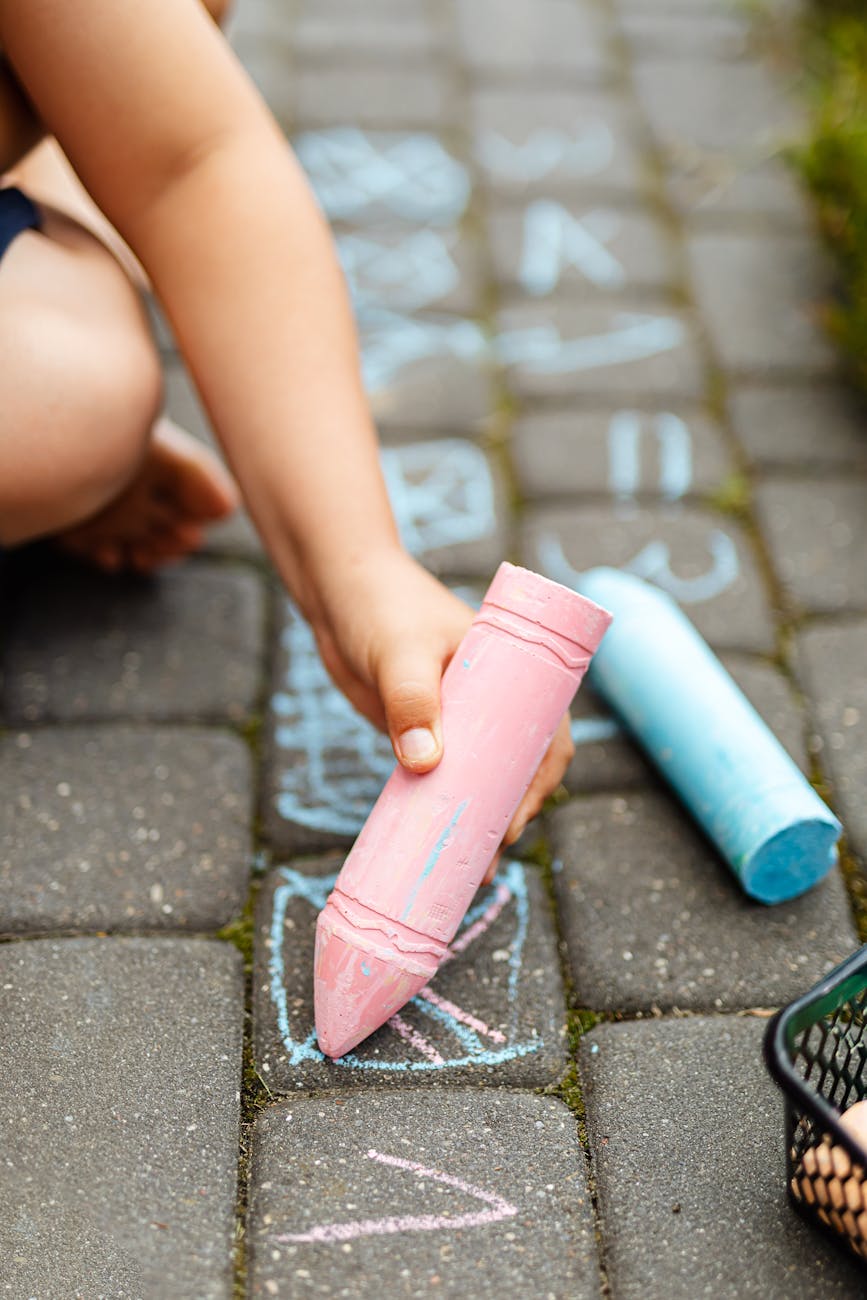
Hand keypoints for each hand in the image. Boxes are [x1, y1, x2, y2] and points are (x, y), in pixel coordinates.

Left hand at [307, 548, 574, 868]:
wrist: (337, 594)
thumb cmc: (380, 606)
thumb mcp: (399, 651)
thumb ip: (410, 700)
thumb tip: (424, 763)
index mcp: (512, 671)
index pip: (546, 733)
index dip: (540, 780)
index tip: (518, 816)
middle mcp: (493, 698)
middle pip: (517, 766)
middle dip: (511, 813)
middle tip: (489, 855)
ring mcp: (458, 718)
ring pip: (481, 778)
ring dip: (480, 820)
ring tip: (470, 870)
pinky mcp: (423, 731)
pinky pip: (443, 776)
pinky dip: (444, 809)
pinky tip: (436, 844)